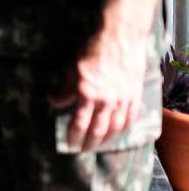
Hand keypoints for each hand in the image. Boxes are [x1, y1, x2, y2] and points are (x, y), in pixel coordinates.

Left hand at [51, 10, 146, 151]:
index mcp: (87, 95)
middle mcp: (105, 101)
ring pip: (114, 128)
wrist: (120, 39)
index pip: (78, 123)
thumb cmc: (93, 50)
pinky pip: (129, 118)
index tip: (69, 144)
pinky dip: (123, 128)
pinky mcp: (134, 96)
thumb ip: (66, 89)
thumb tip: (56, 103)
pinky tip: (118, 132)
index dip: (73, 136)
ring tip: (99, 145)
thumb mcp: (73, 69)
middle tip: (83, 151)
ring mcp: (122, 100)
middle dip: (89, 143)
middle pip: (97, 130)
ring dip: (106, 140)